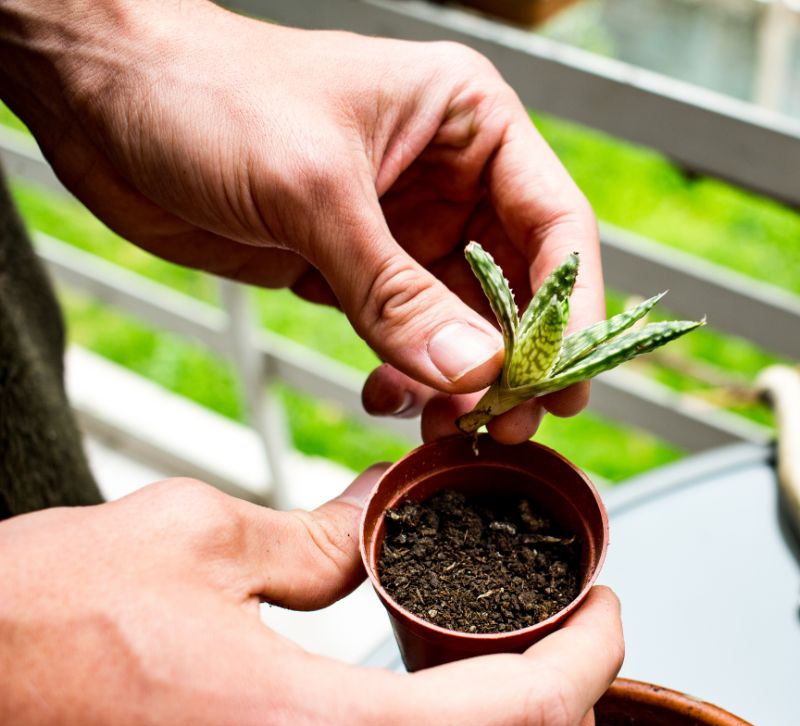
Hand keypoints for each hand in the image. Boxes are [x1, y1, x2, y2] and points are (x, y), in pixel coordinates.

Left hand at [0, 0, 603, 442]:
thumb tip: (475, 372)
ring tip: (449, 428)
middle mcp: (450, 176)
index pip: (555, 221)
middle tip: (510, 424)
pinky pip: (408, 338)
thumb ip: (394, 291)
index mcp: (467, 122)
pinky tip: (391, 400)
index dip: (570, 307)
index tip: (564, 380)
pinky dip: (410, 379)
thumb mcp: (312, 191)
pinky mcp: (355, 268)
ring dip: (465, 382)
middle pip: (522, 285)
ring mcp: (404, 227)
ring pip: (467, 323)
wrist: (102, 101)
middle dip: (519, 360)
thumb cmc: (208, 94)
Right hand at [0, 472, 623, 725]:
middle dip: (574, 717)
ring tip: (527, 664)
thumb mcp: (197, 538)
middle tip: (579, 638)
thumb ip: (320, 534)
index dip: (592, 656)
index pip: (522, 714)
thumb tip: (383, 513)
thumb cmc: (32, 632)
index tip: (607, 604)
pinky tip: (441, 708)